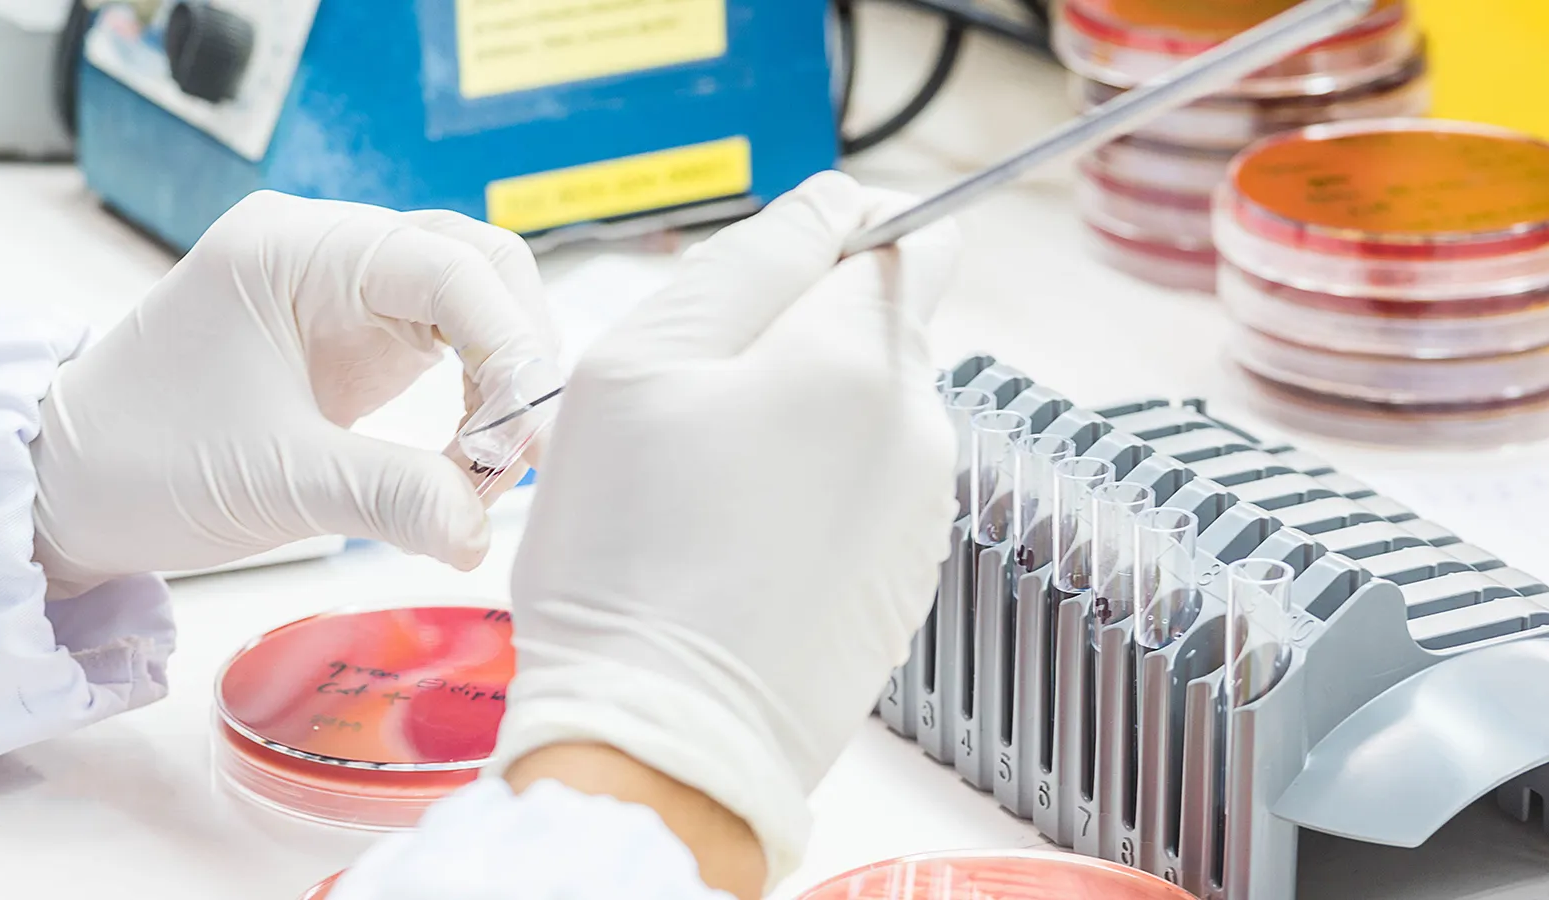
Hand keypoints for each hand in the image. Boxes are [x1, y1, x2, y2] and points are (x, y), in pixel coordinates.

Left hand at [31, 191, 556, 599]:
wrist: (68, 486)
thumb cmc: (140, 463)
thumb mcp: (275, 483)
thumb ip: (391, 498)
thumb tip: (480, 533)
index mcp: (293, 247)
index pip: (447, 264)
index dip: (508, 346)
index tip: (523, 436)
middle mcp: (324, 248)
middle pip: (477, 264)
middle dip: (517, 355)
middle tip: (522, 452)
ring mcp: (340, 287)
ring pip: (472, 301)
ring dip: (502, 379)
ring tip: (493, 466)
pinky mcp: (351, 333)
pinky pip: (446, 343)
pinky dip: (475, 397)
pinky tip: (468, 455)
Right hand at [493, 172, 960, 890]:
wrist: (661, 743)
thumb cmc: (628, 560)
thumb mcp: (638, 365)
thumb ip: (749, 261)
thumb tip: (832, 207)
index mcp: (860, 359)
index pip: (908, 232)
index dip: (834, 237)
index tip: (764, 285)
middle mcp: (918, 430)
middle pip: (879, 327)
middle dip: (797, 338)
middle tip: (695, 407)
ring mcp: (920, 514)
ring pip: (867, 412)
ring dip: (800, 420)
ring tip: (706, 490)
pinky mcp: (904, 580)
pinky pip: (865, 494)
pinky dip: (810, 497)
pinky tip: (736, 547)